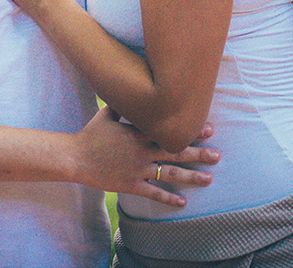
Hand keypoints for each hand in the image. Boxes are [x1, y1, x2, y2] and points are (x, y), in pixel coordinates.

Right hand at [72, 106, 219, 207]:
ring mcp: (137, 169)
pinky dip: (168, 198)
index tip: (209, 129)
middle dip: (198, 153)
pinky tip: (183, 202)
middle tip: (217, 155)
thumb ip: (121, 104)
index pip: (168, 130)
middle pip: (175, 152)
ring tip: (209, 179)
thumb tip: (130, 89)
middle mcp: (141, 151)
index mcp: (137, 133)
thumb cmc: (90, 134)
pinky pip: (153, 193)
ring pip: (169, 173)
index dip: (189, 130)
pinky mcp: (130, 185)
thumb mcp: (106, 114)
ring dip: (191, 176)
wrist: (75, 158)